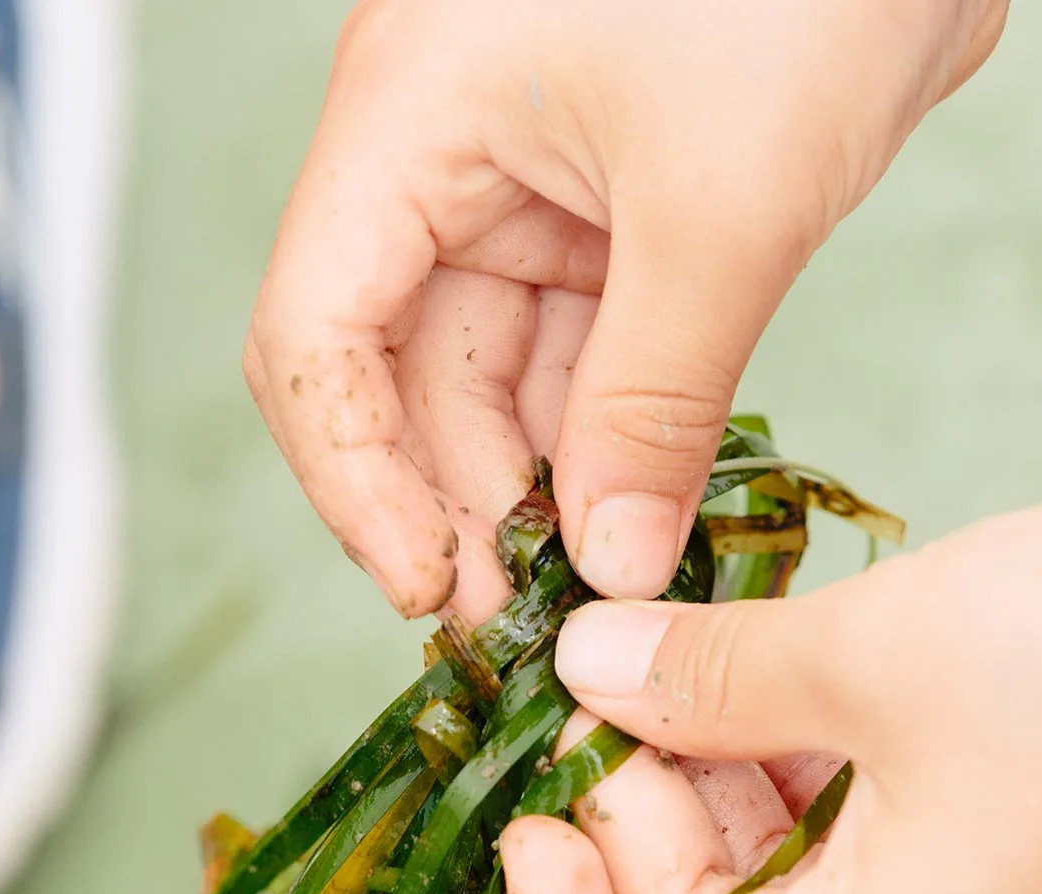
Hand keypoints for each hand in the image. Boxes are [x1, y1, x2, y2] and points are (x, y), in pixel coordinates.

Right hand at [245, 0, 1008, 619]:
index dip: (354, 479)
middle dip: (460, 503)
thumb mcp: (724, 212)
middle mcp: (443, 152)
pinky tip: (636, 518)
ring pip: (495, 372)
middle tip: (529, 627)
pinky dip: (607, 433)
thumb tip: (611, 567)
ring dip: (538, 484)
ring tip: (589, 596)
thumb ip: (654, 401)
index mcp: (410, 118)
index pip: (316, 331)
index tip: (431, 590)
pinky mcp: (614, 205)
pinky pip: (581, 346)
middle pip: (401, 369)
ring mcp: (528, 179)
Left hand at [501, 417, 1041, 893]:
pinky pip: (861, 888)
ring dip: (716, 800)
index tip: (529, 809)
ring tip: (689, 664)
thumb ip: (699, 680)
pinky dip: (796, 800)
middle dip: (640, 829)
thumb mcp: (866, 649)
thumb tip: (583, 671)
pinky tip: (774, 687)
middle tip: (609, 682)